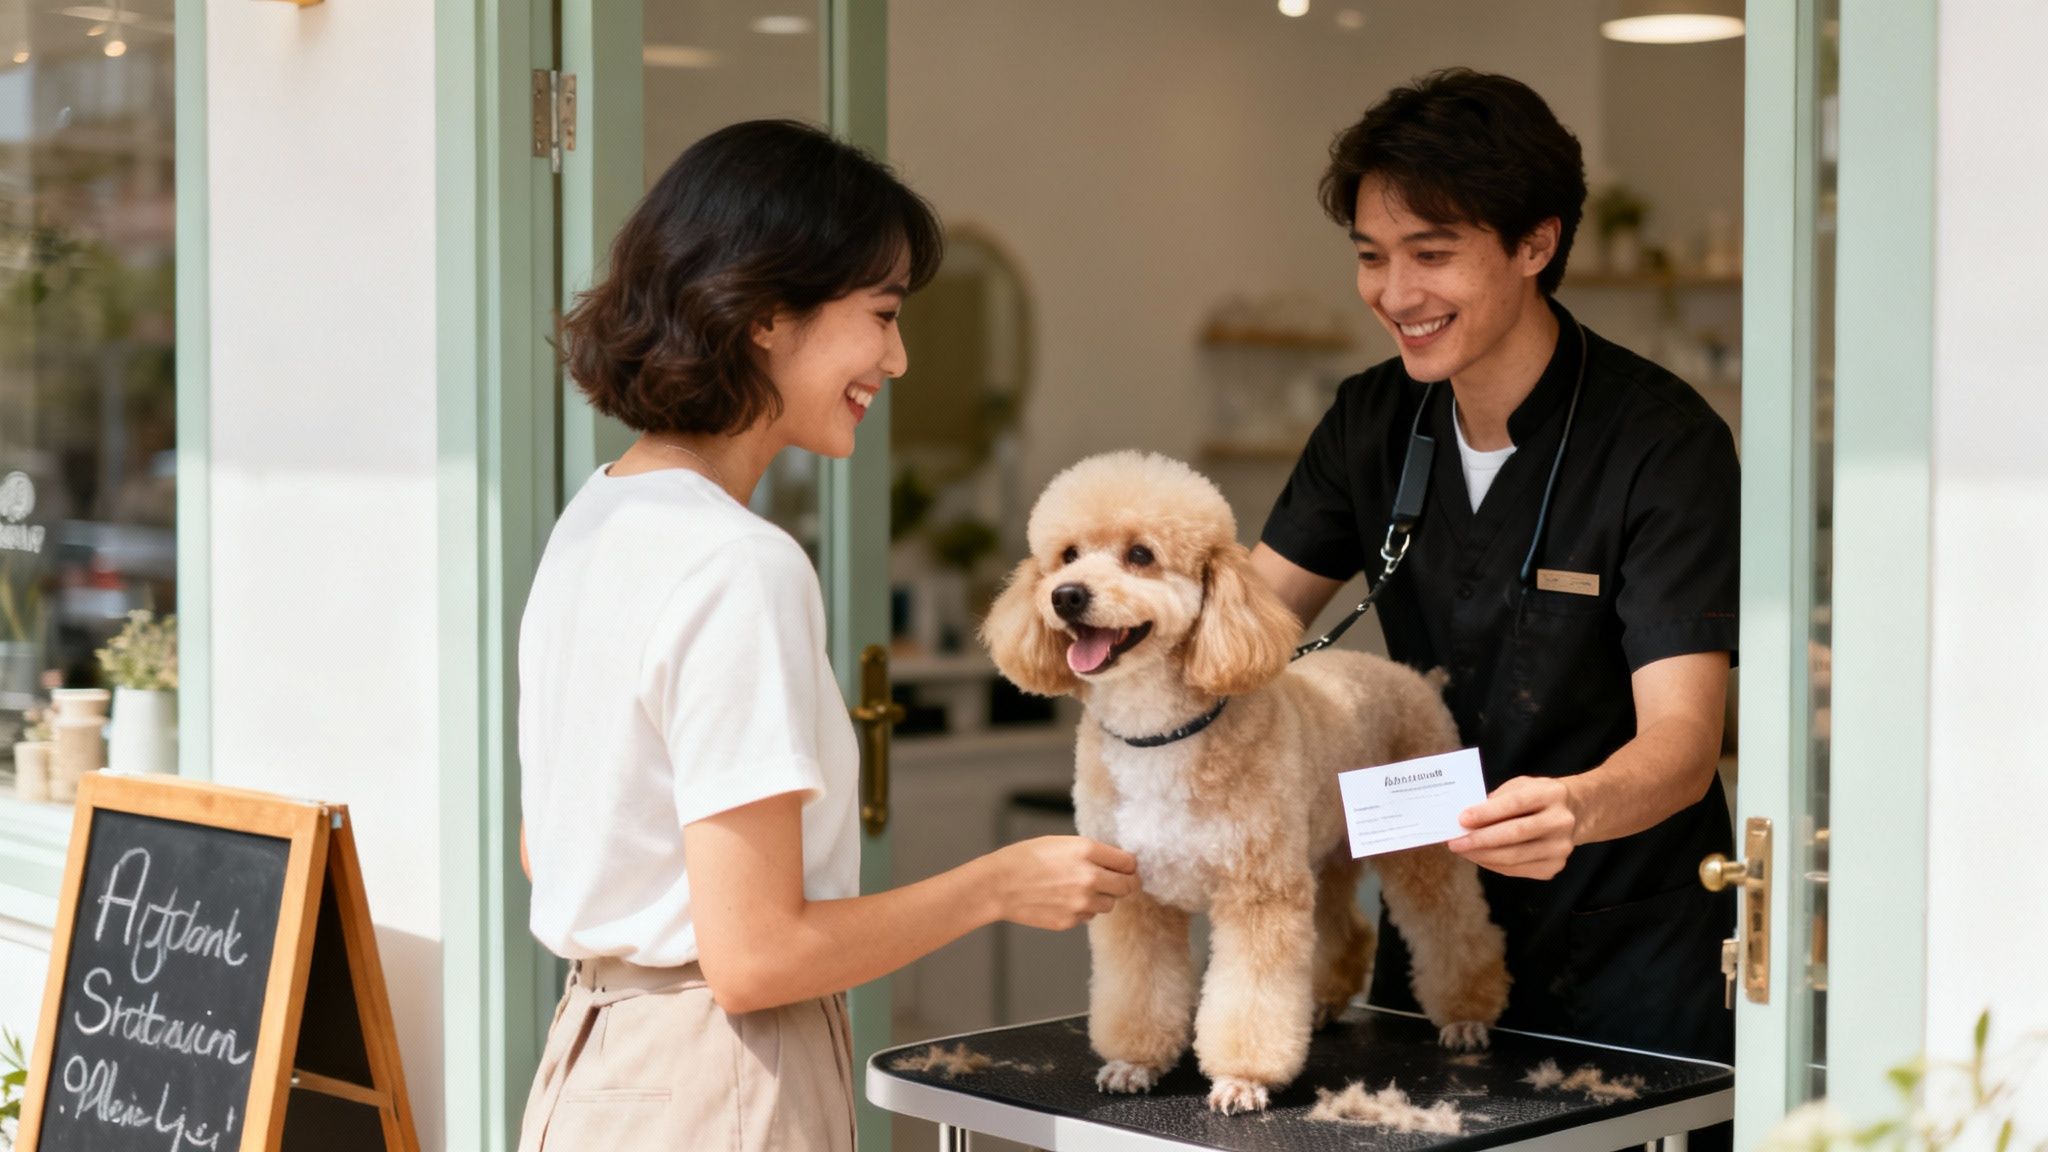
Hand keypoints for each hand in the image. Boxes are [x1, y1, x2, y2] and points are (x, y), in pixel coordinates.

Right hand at [985, 836, 1139, 930]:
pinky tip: (1064, 899)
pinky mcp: (1071, 921)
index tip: (1125, 867)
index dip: (1129, 865)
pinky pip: (1089, 916)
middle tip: (1116, 881)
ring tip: (1081, 889)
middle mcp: (1090, 877)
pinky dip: (1083, 910)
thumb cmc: (1024, 859)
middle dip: (1124, 883)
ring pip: (1110, 904)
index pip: (1129, 862)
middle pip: (1127, 886)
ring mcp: (1081, 903)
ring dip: (1102, 897)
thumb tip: (1114, 862)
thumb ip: (1090, 852)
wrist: (998, 885)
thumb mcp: (1060, 843)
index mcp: (1087, 851)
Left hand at [1448, 776, 1579, 879]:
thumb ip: (1498, 800)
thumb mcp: (1522, 786)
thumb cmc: (1539, 797)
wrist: (1576, 813)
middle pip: (1514, 834)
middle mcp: (1561, 821)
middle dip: (1479, 840)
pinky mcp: (1555, 866)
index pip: (1515, 804)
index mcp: (1552, 794)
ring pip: (1514, 857)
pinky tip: (1479, 857)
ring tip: (1462, 850)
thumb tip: (1467, 821)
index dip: (1486, 813)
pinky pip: (1517, 869)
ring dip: (1482, 855)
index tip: (1461, 819)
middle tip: (1454, 842)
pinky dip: (1493, 864)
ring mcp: (1561, 847)